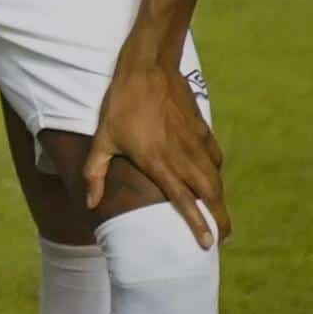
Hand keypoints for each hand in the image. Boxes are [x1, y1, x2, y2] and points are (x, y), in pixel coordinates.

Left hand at [85, 53, 228, 245]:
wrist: (148, 69)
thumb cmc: (121, 105)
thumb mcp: (102, 139)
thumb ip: (95, 173)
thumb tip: (90, 204)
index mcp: (159, 163)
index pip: (184, 201)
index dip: (198, 224)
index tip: (207, 244)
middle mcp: (183, 157)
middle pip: (210, 195)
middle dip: (220, 219)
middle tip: (222, 239)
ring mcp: (196, 143)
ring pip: (216, 178)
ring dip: (221, 200)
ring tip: (220, 217)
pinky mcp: (203, 130)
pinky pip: (215, 158)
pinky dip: (217, 174)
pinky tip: (212, 180)